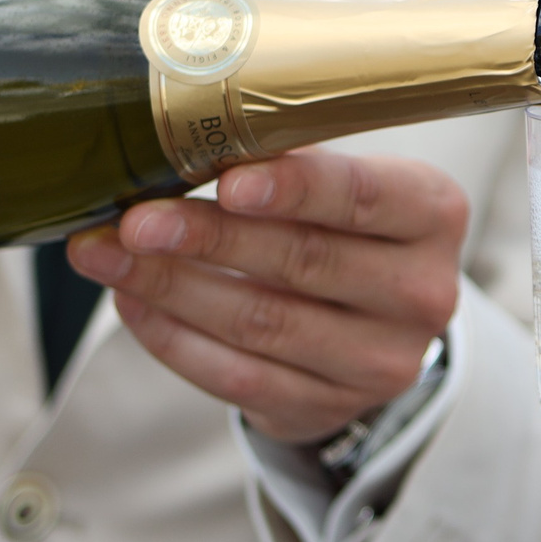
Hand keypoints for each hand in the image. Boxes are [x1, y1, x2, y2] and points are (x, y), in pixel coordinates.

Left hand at [66, 150, 467, 442]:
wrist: (373, 324)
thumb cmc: (347, 227)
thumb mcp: (350, 181)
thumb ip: (290, 159)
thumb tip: (179, 134)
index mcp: (433, 214)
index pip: (363, 197)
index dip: (294, 189)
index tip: (226, 180)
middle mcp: (423, 292)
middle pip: (305, 262)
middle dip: (209, 239)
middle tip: (136, 220)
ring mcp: (381, 361)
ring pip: (263, 324)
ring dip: (172, 287)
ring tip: (106, 254)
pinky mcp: (329, 407)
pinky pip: (239, 379)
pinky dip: (175, 339)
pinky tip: (132, 301)